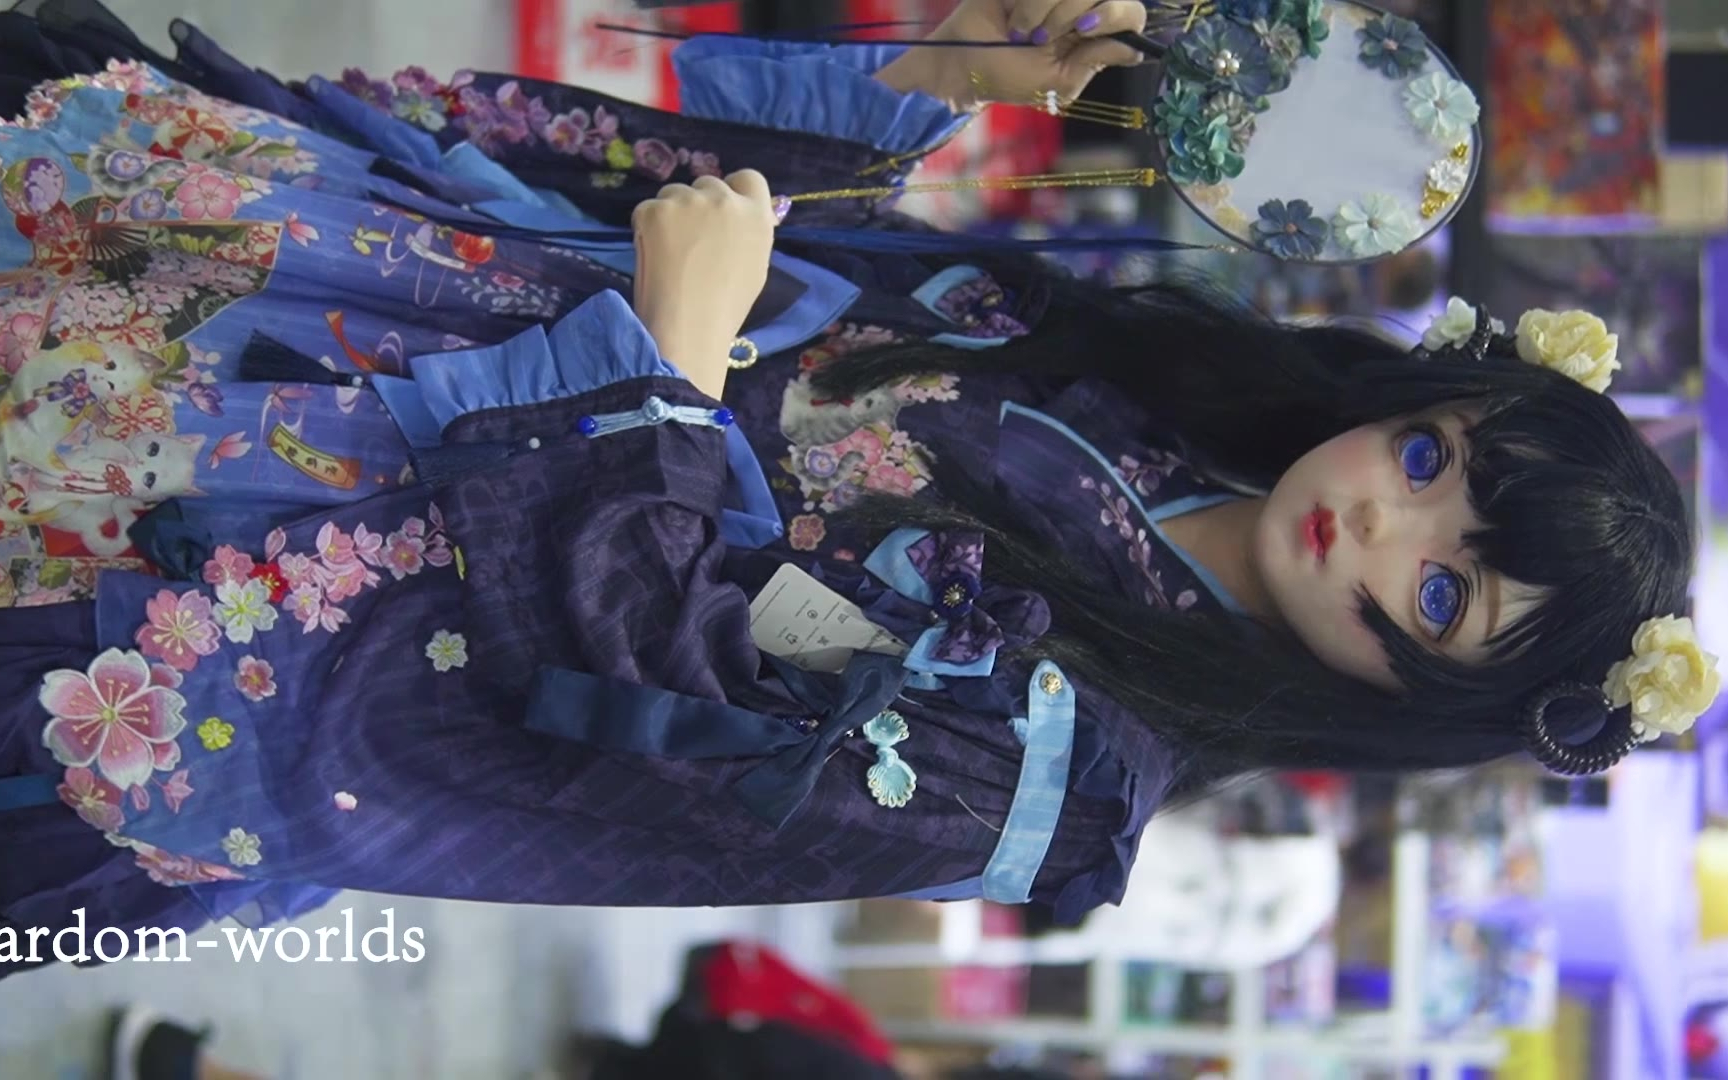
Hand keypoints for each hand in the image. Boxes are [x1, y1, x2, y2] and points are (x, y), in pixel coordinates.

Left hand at [632, 169, 775, 399]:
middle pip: (707, 184)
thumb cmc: (727, 307)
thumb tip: (738, 222)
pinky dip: (646, 227)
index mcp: (756, 215)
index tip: (721, 210)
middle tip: (689, 238)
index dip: (734, 191)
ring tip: (668, 250)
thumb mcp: (755, 266)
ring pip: (674, 194)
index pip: (749, 178)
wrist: (689, 325)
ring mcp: (688, 201)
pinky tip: (652, 255)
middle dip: (698, 204)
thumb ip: (749, 233)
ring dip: (670, 213)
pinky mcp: (655, 209)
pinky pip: (647, 209)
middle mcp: (724, 199)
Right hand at [878, 0, 1147, 109]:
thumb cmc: (1010, 77)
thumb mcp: (1058, 82)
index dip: (1115, 14)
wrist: (962, 61)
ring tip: (1020, 30)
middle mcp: (1080, 6)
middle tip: (1043, 36)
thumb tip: (1137, 49)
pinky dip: (1026, 0)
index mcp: (1093, 34)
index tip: (1084, 29)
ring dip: (1043, 8)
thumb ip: (1095, 61)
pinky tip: (1012, 12)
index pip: (1131, 12)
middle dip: (1072, 13)